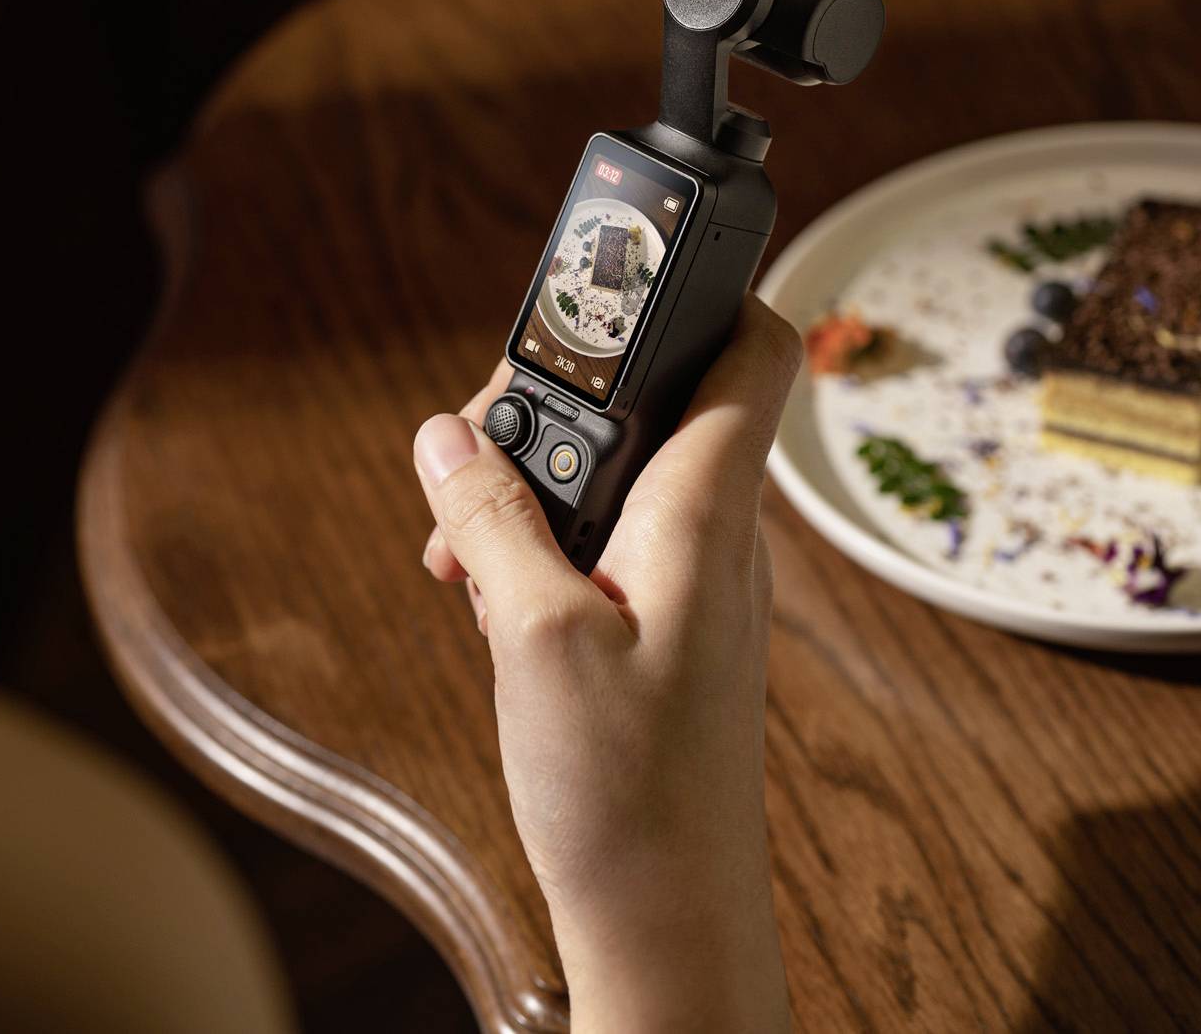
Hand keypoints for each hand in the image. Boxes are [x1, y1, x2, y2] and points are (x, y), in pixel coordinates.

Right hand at [415, 298, 801, 1031]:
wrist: (668, 923)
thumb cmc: (626, 796)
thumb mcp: (532, 637)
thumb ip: (493, 517)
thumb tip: (448, 431)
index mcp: (706, 511)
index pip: (752, 344)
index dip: (702, 286)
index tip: (616, 277)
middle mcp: (718, 533)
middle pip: (656, 398)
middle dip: (556, 407)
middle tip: (474, 459)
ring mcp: (699, 581)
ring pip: (622, 475)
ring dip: (536, 490)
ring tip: (469, 556)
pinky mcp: (671, 627)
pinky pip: (612, 543)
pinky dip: (547, 549)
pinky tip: (497, 603)